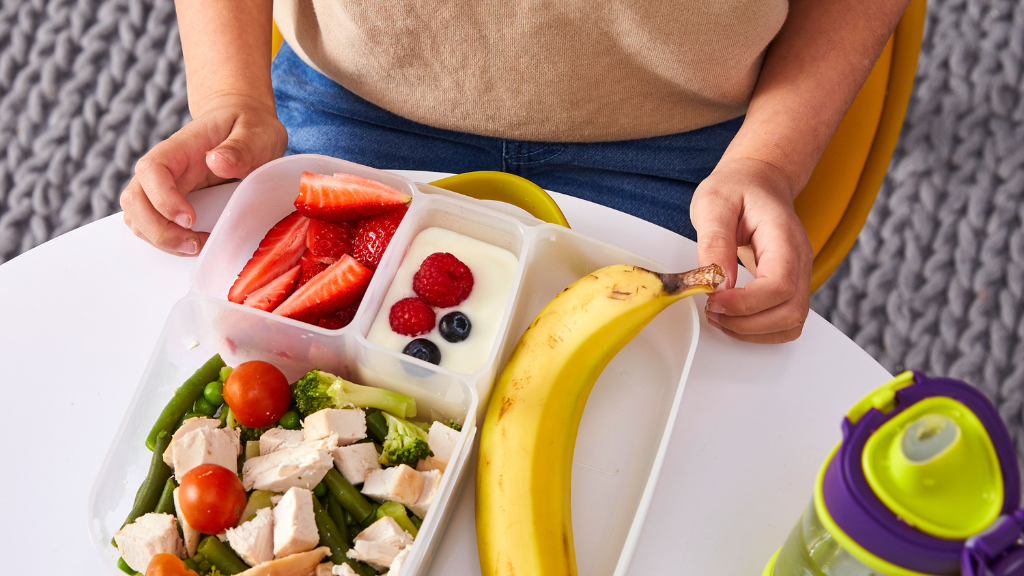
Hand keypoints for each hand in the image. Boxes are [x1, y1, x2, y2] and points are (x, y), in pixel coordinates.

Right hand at [120, 94, 286, 254]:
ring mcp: (162, 185)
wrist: (244, 126)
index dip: (163, 198)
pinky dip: (166, 240)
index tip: (191, 218)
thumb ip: (240, 148)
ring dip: (160, 239)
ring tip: (197, 247)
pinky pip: (151, 223)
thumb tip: (215, 161)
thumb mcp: (256, 133)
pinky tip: (194, 243)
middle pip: (135, 199)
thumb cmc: (249, 128)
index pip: (152, 170)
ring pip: (137, 216)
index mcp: (181, 147)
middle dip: (158, 229)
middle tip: (194, 244)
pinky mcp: (168, 201)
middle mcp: (164, 167)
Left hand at [689, 157, 812, 342]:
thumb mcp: (713, 204)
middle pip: (790, 311)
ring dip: (752, 331)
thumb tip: (716, 284)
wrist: (757, 181)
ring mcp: (799, 275)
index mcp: (783, 236)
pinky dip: (759, 330)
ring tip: (719, 316)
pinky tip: (734, 318)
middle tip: (711, 310)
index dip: (746, 303)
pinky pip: (785, 321)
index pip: (780, 284)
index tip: (713, 301)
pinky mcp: (790, 286)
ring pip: (791, 323)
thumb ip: (714, 243)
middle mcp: (799, 259)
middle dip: (746, 323)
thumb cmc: (737, 188)